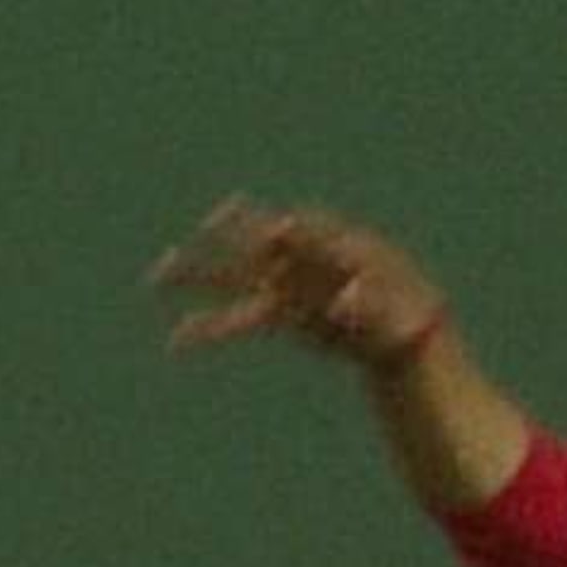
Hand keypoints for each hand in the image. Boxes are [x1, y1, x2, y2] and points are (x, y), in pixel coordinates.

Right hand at [145, 198, 447, 368]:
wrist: (402, 332)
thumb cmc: (410, 319)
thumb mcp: (402, 320)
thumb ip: (372, 309)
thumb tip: (345, 302)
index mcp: (342, 247)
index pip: (313, 232)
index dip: (296, 232)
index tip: (280, 227)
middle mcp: (309, 259)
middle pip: (261, 243)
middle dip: (232, 237)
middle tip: (205, 227)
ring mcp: (291, 284)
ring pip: (236, 276)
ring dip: (199, 276)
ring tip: (157, 277)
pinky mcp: (280, 313)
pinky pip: (237, 318)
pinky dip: (209, 328)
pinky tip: (176, 339)